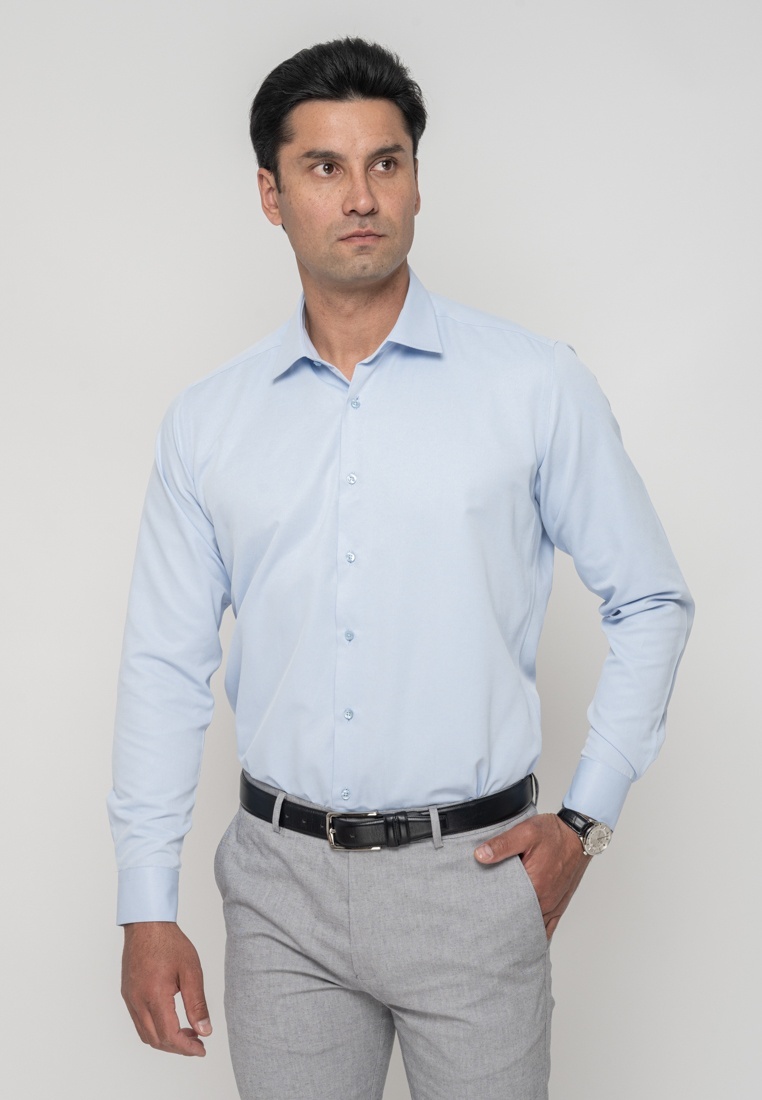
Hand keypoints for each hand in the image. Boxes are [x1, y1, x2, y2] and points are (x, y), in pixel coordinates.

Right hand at [121, 921, 211, 1055]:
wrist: (146, 923)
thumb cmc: (169, 943)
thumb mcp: (191, 970)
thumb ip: (197, 1003)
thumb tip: (204, 1031)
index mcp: (154, 996)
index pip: (169, 1035)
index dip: (186, 1047)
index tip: (201, 1049)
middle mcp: (138, 1001)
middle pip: (156, 1040)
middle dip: (178, 1047)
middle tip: (197, 1043)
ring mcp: (130, 999)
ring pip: (146, 1034)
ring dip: (165, 1040)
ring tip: (187, 1033)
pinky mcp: (128, 994)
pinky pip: (139, 1022)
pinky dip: (155, 1029)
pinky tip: (171, 1021)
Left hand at [474, 813, 589, 938]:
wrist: (579, 835)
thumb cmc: (554, 834)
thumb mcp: (525, 832)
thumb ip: (502, 844)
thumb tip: (480, 855)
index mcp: (535, 885)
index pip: (507, 907)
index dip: (492, 912)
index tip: (479, 915)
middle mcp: (545, 900)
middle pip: (519, 920)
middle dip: (503, 924)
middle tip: (485, 928)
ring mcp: (553, 904)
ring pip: (533, 926)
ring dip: (519, 930)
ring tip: (501, 936)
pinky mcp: (560, 904)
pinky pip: (549, 926)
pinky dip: (537, 933)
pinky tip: (527, 941)